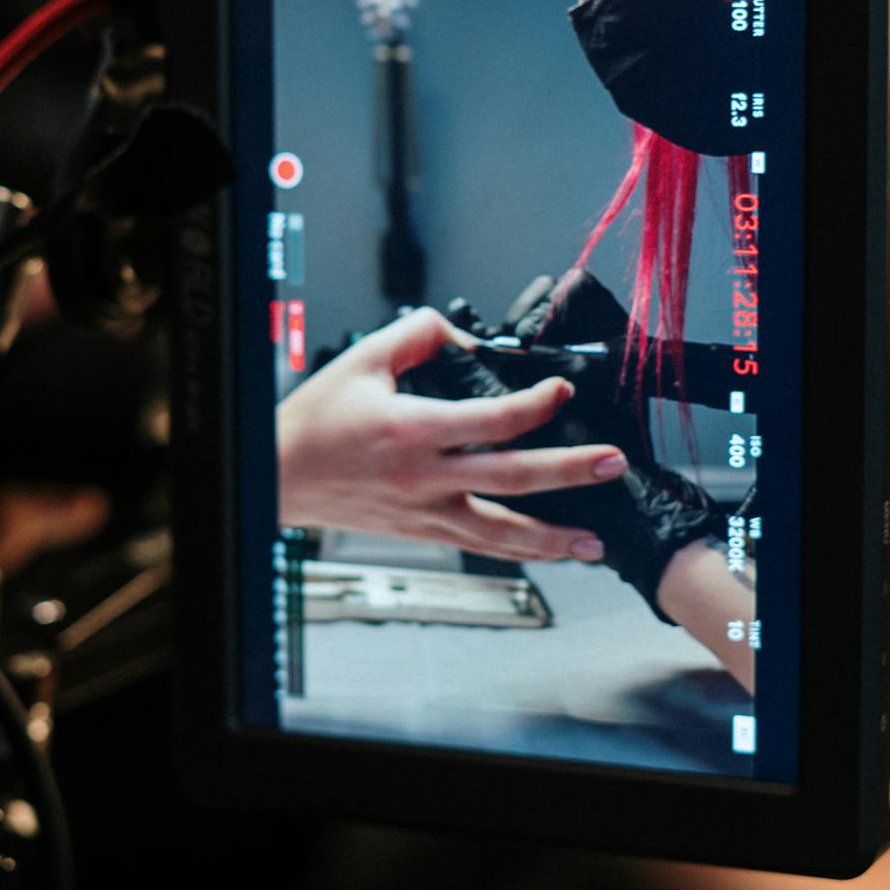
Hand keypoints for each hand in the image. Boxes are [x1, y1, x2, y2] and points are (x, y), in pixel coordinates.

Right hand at [277, 306, 627, 562]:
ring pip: (500, 531)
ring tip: (595, 541)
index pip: (489, 420)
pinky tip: (550, 554)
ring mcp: (425, 510)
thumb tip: (466, 335)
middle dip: (568, 471)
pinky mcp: (422, 529)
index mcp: (411, 429)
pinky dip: (518, 551)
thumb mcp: (364, 359)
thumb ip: (419, 335)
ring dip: (552, 537)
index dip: (534, 405)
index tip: (562, 390)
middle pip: (511, 478)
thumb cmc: (318, 419)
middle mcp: (424, 476)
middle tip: (611, 464)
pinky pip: (479, 545)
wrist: (278, 475)